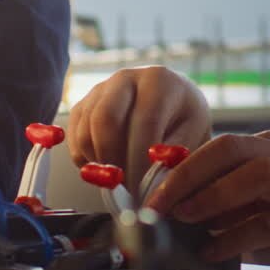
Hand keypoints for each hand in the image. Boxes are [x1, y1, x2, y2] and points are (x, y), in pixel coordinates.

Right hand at [67, 67, 210, 192]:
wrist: (171, 105)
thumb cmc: (184, 121)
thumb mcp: (193, 135)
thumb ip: (174, 159)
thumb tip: (152, 187)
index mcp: (158, 81)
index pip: (145, 122)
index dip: (141, 161)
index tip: (143, 191)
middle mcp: (125, 78)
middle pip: (105, 120)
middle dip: (114, 162)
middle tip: (127, 190)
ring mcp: (99, 90)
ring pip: (86, 132)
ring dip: (100, 165)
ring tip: (122, 180)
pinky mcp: (82, 106)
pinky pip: (75, 139)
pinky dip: (87, 162)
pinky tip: (108, 170)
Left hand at [147, 129, 269, 269]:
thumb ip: (234, 199)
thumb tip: (181, 212)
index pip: (217, 144)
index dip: (178, 166)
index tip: (147, 189)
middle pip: (230, 149)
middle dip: (186, 175)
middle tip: (156, 204)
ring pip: (254, 175)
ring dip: (213, 196)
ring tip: (183, 218)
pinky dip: (238, 236)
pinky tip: (214, 249)